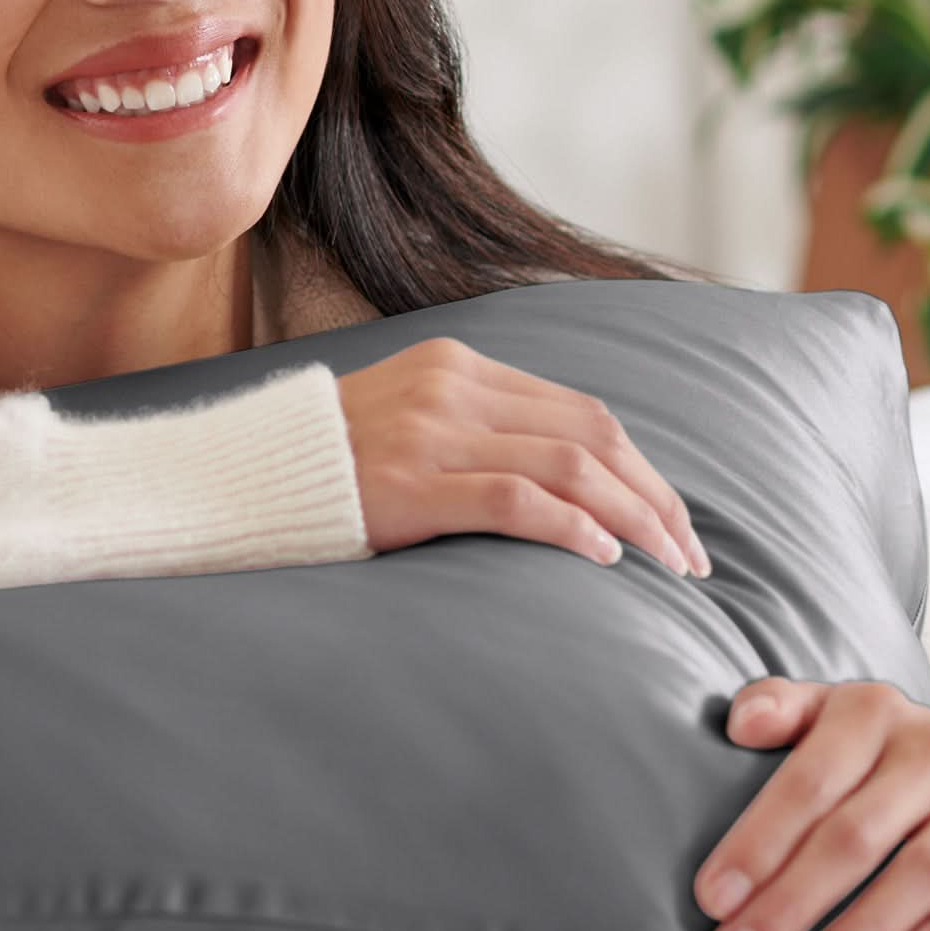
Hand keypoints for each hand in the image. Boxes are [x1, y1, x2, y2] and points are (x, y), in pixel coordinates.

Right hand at [333, 336, 709, 575]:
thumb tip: (563, 479)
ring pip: (568, 465)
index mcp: (457, 366)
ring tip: (666, 564)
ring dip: (633, 518)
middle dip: (654, 497)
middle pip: (591, 435)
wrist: (239, 476)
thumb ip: (476, 431)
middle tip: (690, 556)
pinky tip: (603, 559)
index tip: (673, 519)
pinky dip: (572, 527)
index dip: (642, 467)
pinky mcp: (410, 484)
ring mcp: (430, 433)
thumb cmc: (329, 467)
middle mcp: (451, 389)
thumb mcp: (408, 422)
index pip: (582, 410)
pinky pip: (515, 499)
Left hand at [692, 677, 929, 930]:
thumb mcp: (846, 719)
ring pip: (920, 871)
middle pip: (853, 835)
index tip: (711, 901)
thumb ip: (786, 709)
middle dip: (788, 904)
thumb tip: (738, 724)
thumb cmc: (903, 761)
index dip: (756, 842)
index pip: (805, 782)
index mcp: (872, 712)